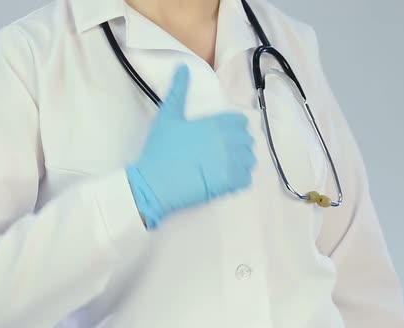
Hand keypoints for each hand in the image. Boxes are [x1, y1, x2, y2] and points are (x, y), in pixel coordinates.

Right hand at [127, 65, 256, 228]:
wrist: (154, 183)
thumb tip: (183, 67)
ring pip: (249, 160)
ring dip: (241, 161)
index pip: (240, 121)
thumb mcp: (167, 116)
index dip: (233, 127)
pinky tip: (225, 179)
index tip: (221, 135)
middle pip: (247, 140)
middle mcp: (229, 142)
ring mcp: (231, 164)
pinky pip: (246, 179)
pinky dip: (239, 179)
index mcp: (217, 124)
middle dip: (238, 144)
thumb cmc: (160, 149)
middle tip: (221, 152)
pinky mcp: (230, 184)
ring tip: (224, 166)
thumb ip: (178, 91)